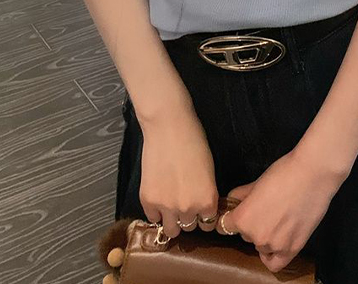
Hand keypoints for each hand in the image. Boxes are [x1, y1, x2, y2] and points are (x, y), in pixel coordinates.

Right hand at [138, 104, 219, 237]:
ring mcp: (166, 207)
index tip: (199, 209)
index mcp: (207, 201)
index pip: (207, 223)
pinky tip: (158, 195)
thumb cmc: (193, 141)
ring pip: (171, 229)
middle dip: (187, 216)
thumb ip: (206, 193)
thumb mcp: (209, 170)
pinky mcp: (148, 200)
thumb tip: (202, 206)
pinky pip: (152, 218)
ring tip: (170, 203)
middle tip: (183, 201)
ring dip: (171, 219)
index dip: (203, 215)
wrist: (168, 127)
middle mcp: (188, 209)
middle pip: (189, 227)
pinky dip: (156, 211)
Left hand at [216, 147, 343, 272]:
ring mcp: (274, 245)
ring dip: (264, 236)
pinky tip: (274, 244)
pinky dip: (271, 256)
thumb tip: (232, 200)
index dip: (229, 218)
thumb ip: (241, 195)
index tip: (232, 215)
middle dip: (251, 224)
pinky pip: (274, 263)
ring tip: (276, 219)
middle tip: (264, 210)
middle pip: (245, 235)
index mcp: (243, 218)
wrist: (312, 175)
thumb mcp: (257, 182)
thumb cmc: (284, 173)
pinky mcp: (292, 249)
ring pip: (260, 246)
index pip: (225, 225)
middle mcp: (255, 236)